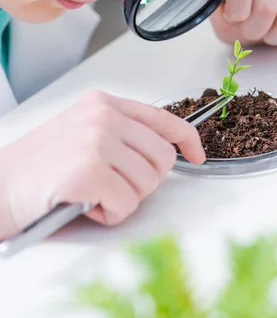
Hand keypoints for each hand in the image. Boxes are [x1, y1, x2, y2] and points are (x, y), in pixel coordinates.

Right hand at [0, 90, 204, 238]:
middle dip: (145, 182)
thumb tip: (161, 153)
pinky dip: (110, 213)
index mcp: (103, 103)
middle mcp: (103, 116)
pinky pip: (127, 203)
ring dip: (124, 199)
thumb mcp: (82, 133)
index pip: (163, 118)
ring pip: (148, 183)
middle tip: (115, 187)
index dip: (187, 139)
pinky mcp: (88, 171)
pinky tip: (86, 205)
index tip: (196, 155)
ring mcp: (96, 141)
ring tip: (93, 195)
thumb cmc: (37, 166)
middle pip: (162, 158)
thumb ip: (120, 134)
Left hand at [211, 0, 276, 46]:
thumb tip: (232, 18)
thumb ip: (219, 14)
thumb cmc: (241, 1)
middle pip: (267, 8)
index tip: (235, 17)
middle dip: (256, 31)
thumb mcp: (221, 7)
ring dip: (276, 37)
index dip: (238, 11)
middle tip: (251, 31)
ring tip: (268, 34)